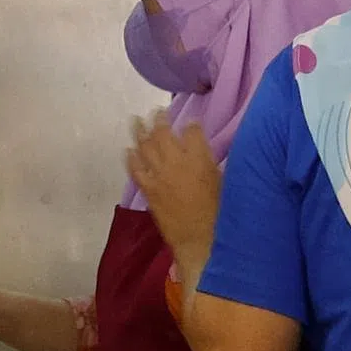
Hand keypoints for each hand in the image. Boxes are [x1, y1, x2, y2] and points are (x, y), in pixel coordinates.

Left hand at [124, 112, 222, 242]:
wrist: (200, 239)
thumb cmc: (219, 212)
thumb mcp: (222, 181)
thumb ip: (209, 163)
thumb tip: (202, 153)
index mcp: (199, 158)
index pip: (191, 131)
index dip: (191, 125)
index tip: (190, 123)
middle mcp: (176, 161)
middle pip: (164, 132)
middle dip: (160, 119)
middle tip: (157, 111)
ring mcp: (159, 175)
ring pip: (146, 146)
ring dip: (140, 131)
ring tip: (136, 120)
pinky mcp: (149, 189)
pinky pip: (136, 169)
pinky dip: (131, 158)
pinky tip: (129, 150)